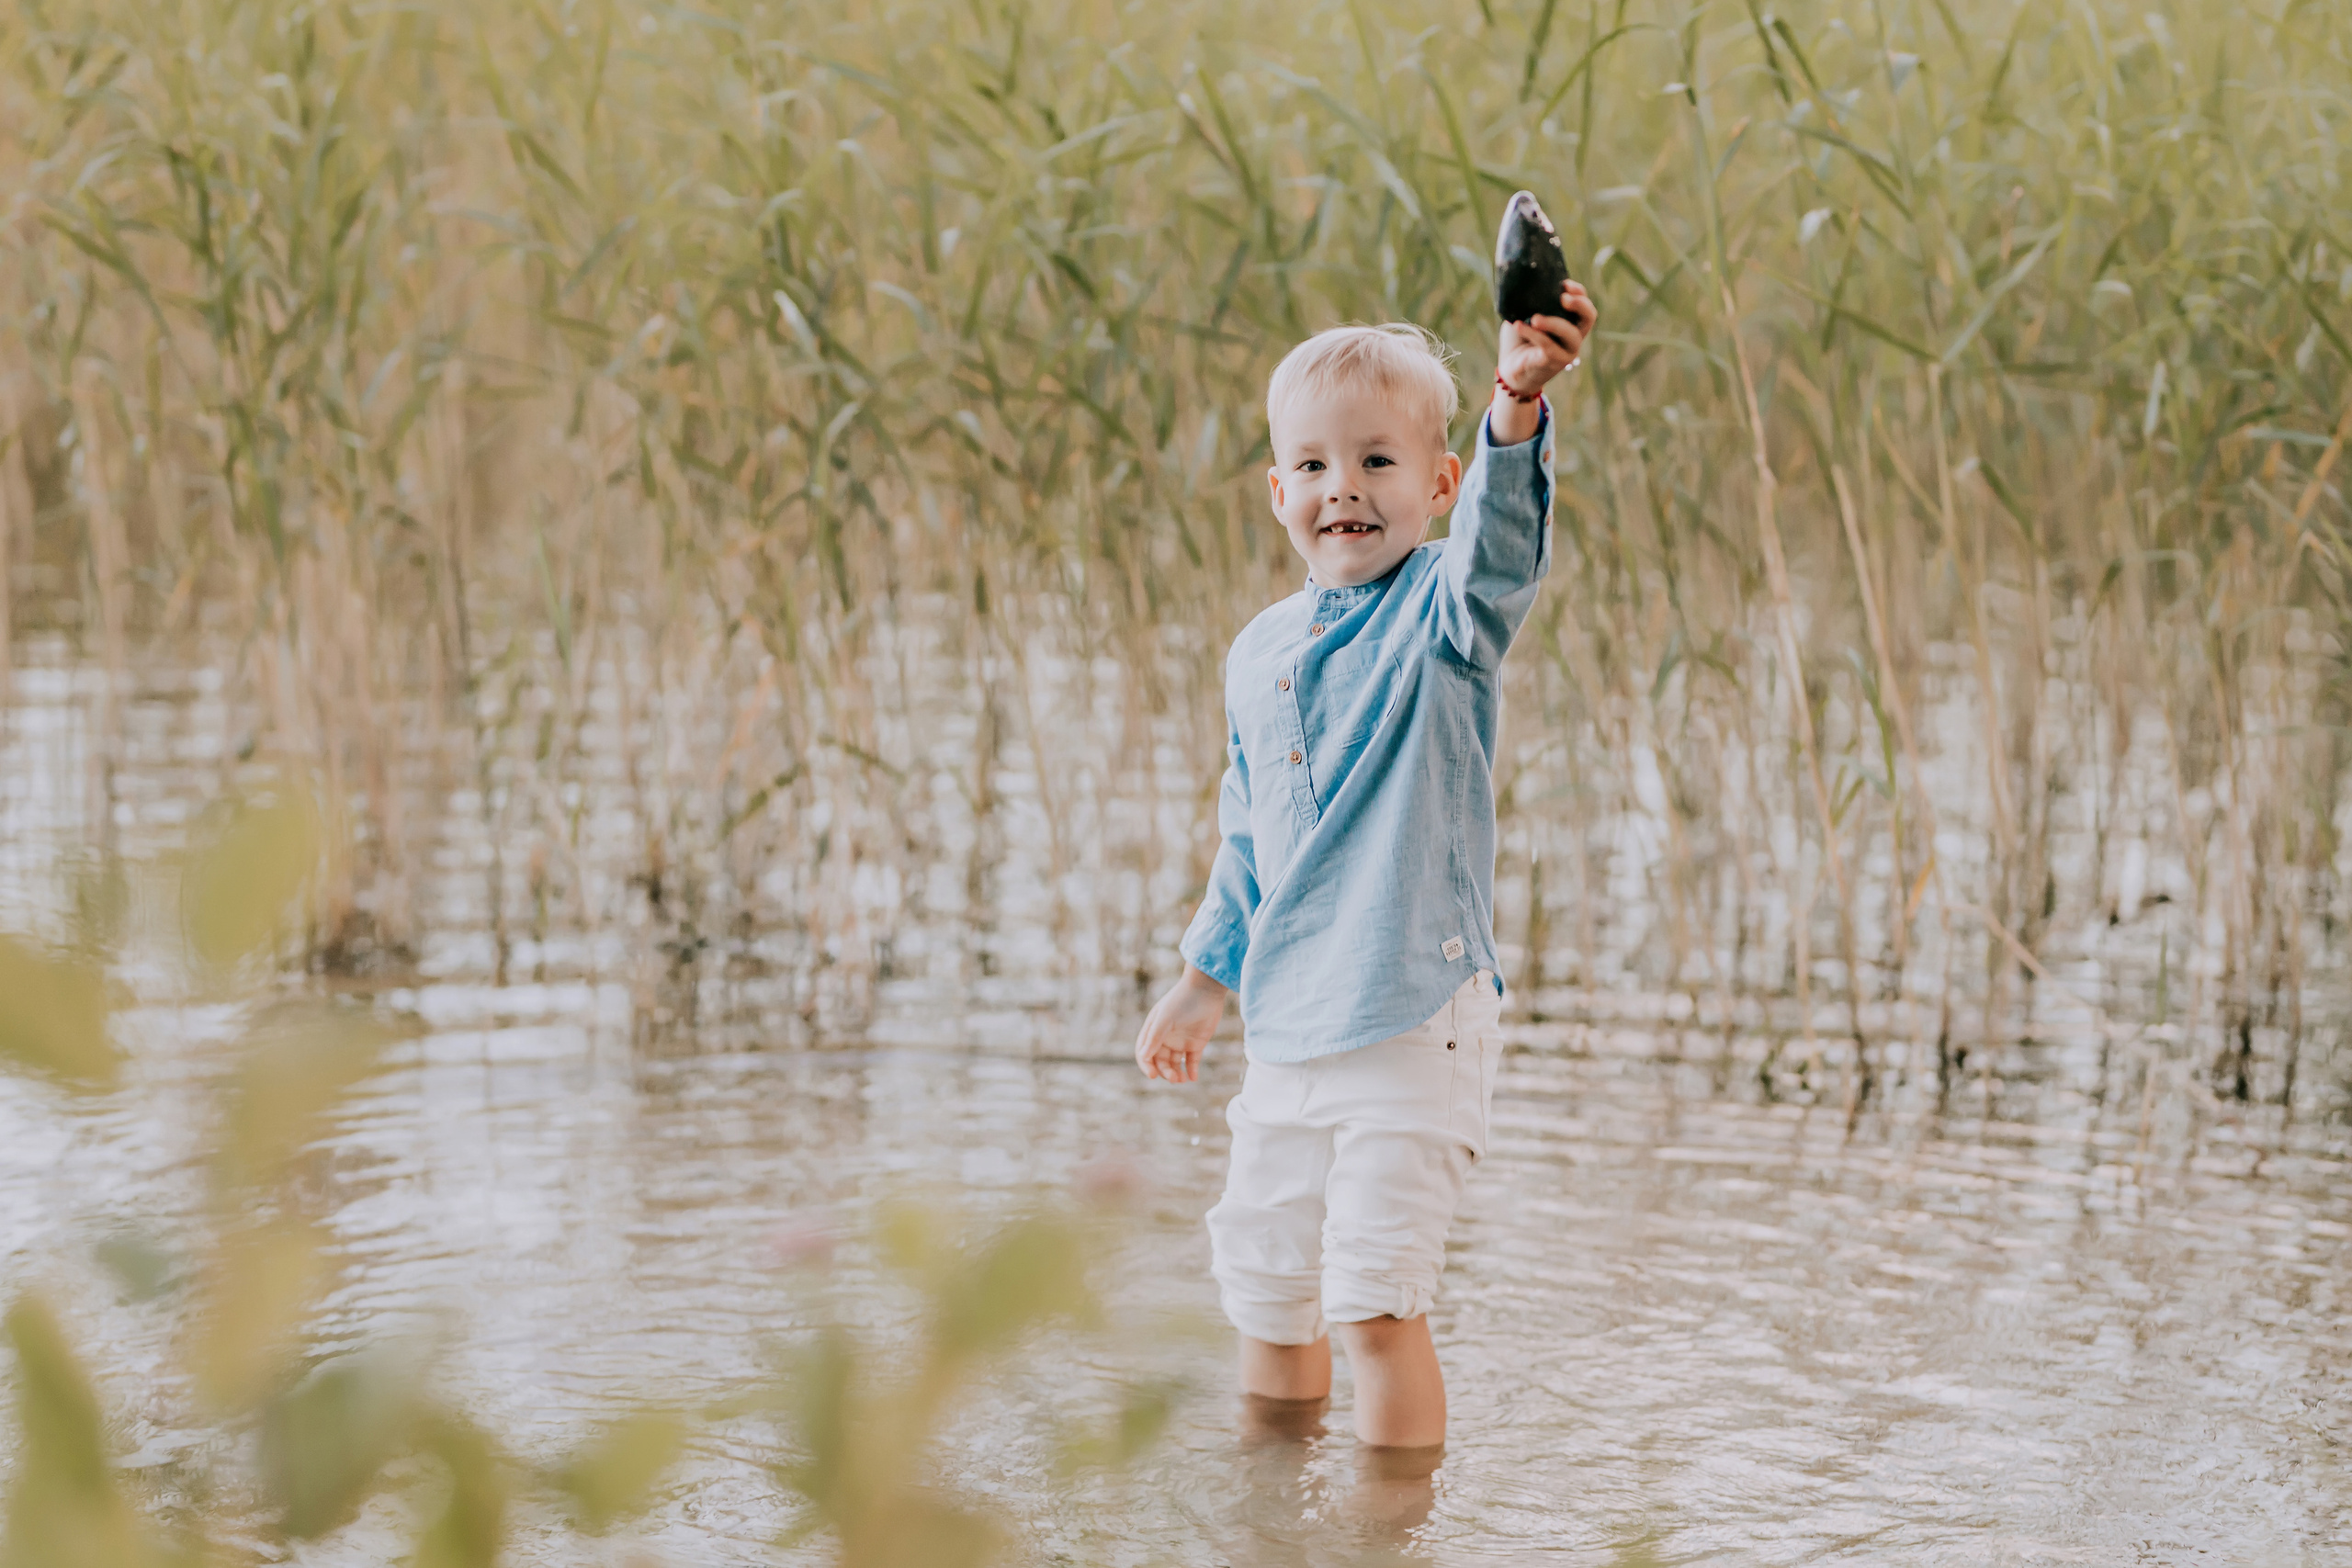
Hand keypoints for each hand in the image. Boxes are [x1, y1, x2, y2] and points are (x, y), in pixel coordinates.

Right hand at [1134, 965, 1226, 1082]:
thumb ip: (1155, 1037)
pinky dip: (1192, 1071)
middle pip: (1160, 1061)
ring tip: (1182, 1080)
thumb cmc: (1182, 1001)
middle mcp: (1165, 1038)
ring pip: (1175, 1064)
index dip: (1146, 1065)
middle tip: (1174, 1078)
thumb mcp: (1166, 1019)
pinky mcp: (1196, 1043)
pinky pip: (1192, 1061)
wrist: (1207, 990)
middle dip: (1165, 1072)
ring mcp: (1181, 1041)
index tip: (1153, 1075)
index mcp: (1153, 1030)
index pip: (1144, 1053)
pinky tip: (1193, 1077)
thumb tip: (1143, 1056)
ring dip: (1176, 1073)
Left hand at [1496, 279, 1596, 400]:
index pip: (1584, 304)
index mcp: (1570, 322)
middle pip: (1589, 317)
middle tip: (1563, 298)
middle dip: (1580, 304)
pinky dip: (1533, 334)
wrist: (1510, 369)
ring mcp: (1567, 351)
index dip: (1579, 293)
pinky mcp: (1554, 362)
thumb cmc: (1519, 340)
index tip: (1564, 284)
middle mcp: (1573, 336)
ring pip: (1571, 334)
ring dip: (1553, 323)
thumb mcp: (1524, 315)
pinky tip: (1518, 326)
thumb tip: (1525, 284)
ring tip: (1534, 318)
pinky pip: (1548, 345)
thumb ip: (1530, 304)